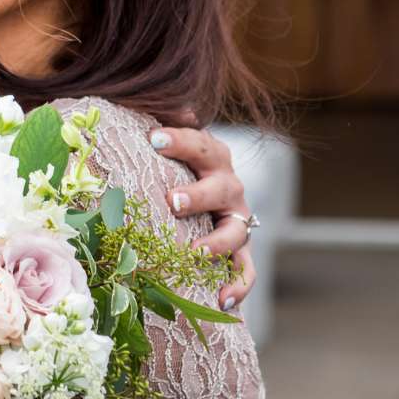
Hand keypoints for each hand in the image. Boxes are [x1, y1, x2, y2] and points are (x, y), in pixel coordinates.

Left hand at [148, 120, 258, 309]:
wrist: (198, 198)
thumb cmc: (171, 167)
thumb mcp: (166, 145)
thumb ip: (160, 122)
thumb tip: (153, 98)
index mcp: (212, 156)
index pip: (200, 144)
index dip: (180, 140)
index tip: (153, 138)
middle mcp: (229, 186)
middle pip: (220, 187)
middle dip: (198, 194)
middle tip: (172, 200)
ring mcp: (237, 220)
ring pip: (236, 231)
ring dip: (217, 242)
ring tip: (195, 252)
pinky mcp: (239, 252)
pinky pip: (245, 271)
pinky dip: (238, 286)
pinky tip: (222, 300)